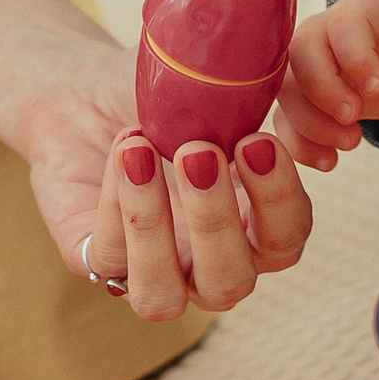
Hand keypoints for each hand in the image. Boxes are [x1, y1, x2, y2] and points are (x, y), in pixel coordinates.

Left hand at [17, 40, 313, 321]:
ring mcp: (150, 269)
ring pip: (163, 299)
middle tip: (198, 151)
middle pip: (231, 282)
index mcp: (251, 224)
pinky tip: (122, 148)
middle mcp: (205, 260)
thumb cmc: (165, 94)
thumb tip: (291, 80)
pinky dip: (115, 203)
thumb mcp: (214, 83)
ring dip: (154, 229)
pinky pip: (107, 260)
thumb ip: (259, 88)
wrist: (87, 94)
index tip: (256, 141)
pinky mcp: (97, 263)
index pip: (285, 239)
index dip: (279, 200)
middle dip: (215, 221)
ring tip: (143, 152)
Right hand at [274, 0, 378, 169]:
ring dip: (309, 121)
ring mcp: (316, 62)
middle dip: (321, 90)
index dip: (354, 57)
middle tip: (356, 119)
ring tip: (351, 143)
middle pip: (300, 51)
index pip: (345, 23)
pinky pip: (286, 116)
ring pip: (285, 86)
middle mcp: (330, 29)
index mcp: (369, 7)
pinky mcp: (312, 95)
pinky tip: (329, 161)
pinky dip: (298, 142)